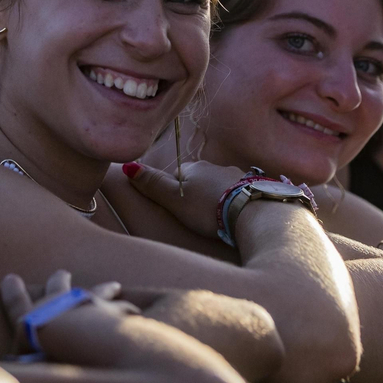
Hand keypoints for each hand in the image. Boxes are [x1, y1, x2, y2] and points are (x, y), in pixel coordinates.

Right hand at [0, 269, 138, 364]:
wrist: (79, 343)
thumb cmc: (46, 360)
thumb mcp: (24, 368)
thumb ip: (19, 370)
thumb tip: (2, 382)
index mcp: (32, 319)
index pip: (16, 304)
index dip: (11, 293)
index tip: (10, 278)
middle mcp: (60, 305)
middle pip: (59, 288)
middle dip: (59, 280)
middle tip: (63, 272)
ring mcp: (88, 305)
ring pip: (97, 292)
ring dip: (104, 288)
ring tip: (115, 285)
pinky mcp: (113, 311)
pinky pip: (124, 308)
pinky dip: (129, 309)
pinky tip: (137, 311)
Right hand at [122, 158, 250, 239]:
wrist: (252, 212)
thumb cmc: (208, 208)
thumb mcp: (175, 199)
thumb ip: (153, 184)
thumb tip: (128, 165)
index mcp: (195, 167)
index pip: (176, 174)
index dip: (173, 190)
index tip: (176, 207)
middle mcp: (216, 166)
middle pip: (198, 178)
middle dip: (194, 193)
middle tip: (194, 214)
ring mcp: (237, 175)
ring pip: (218, 184)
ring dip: (214, 196)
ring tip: (214, 216)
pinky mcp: (253, 187)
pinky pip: (237, 192)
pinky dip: (233, 200)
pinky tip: (234, 213)